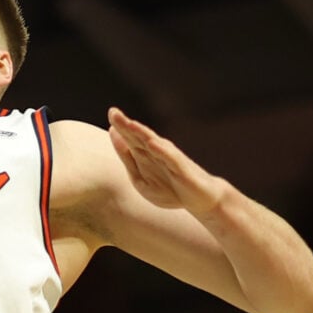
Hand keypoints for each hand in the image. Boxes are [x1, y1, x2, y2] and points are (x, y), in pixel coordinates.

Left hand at [107, 108, 227, 218]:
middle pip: (140, 137)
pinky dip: (162, 151)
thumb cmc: (170, 190)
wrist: (200, 200)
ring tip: (130, 124)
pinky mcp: (182, 169)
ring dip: (142, 134)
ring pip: (154, 143)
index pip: (131, 138)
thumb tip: (114, 136)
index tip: (111, 112)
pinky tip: (152, 144)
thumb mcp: (141, 179)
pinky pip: (171, 158)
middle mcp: (158, 152)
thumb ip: (128, 159)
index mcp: (147, 154)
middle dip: (127, 125)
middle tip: (113, 112)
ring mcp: (170, 159)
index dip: (120, 126)